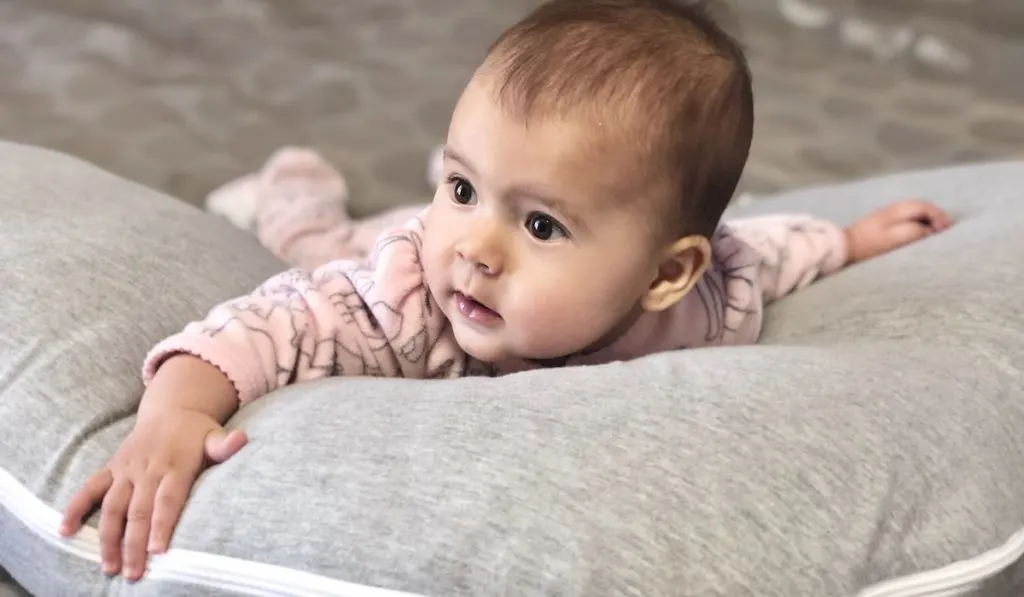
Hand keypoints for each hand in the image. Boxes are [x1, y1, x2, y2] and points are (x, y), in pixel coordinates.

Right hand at [60, 407, 246, 580]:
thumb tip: (241, 439)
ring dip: (108, 538)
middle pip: (138, 511)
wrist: (171, 409)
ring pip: (113, 507)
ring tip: (109, 567)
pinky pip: (90, 489)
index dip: (162, 525)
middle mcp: (147, 469)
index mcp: (175, 465)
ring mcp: (127, 470)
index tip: (158, 552)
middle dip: (134, 544)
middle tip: (134, 574)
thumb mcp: (213, 435)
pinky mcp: (111, 468)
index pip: (167, 500)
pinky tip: (65, 531)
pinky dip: (76, 508)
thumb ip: (225, 445)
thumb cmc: (196, 432)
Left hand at [844, 199, 952, 264]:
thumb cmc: (869, 245)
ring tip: (934, 230)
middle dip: (935, 215)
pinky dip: (916, 220)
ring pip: (912, 210)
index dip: (939, 217)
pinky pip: (905, 216)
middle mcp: (893, 208)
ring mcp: (885, 214)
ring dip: (926, 217)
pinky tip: (917, 231)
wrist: (841, 246)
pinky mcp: (880, 222)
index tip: (946, 230)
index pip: (924, 207)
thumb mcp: (894, 239)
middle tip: (945, 228)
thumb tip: (929, 230)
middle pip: (920, 206)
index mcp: (897, 210)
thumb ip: (914, 232)